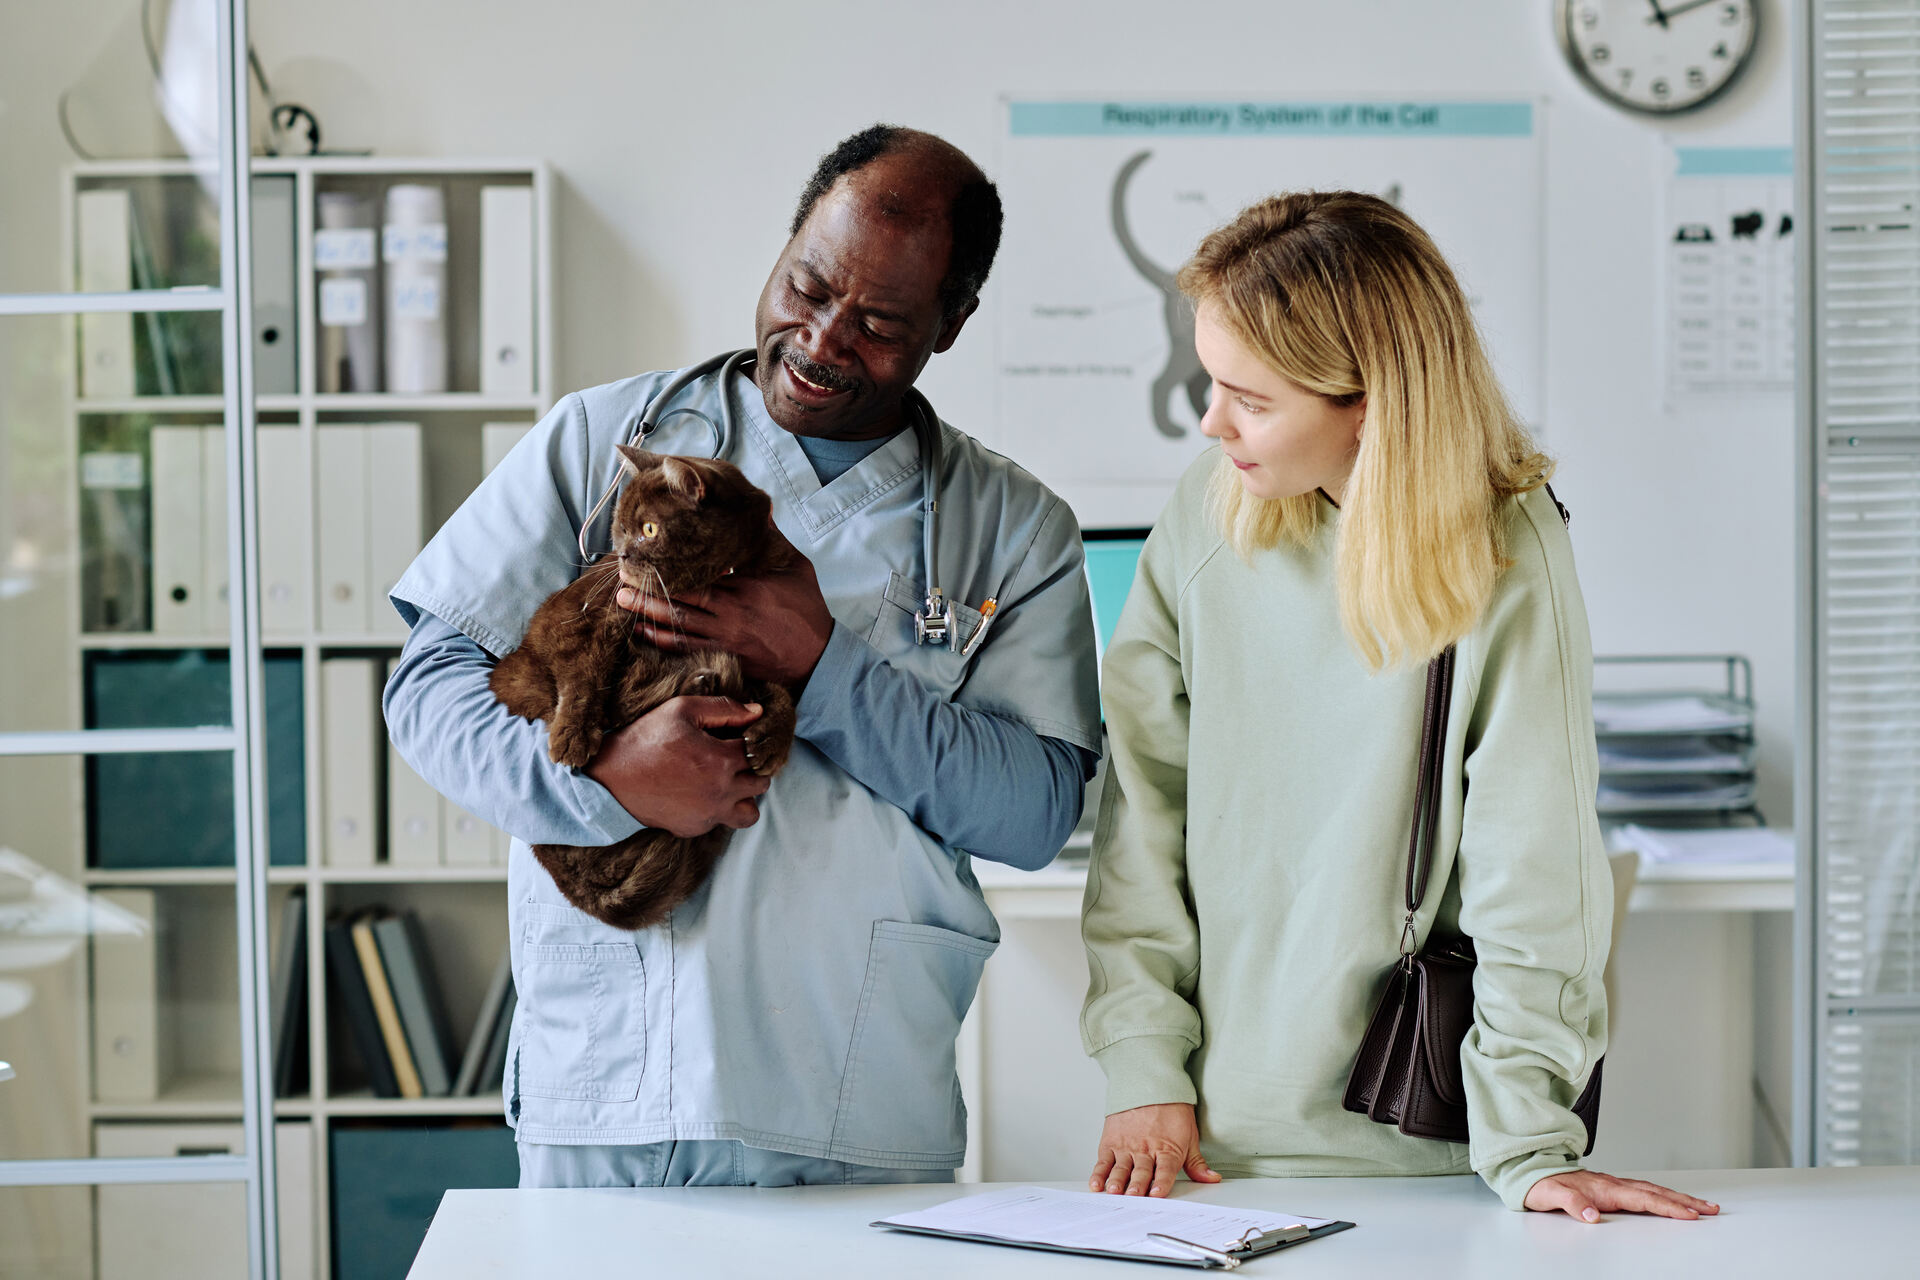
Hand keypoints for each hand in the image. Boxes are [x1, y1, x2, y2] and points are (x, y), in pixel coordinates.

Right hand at [584, 696, 771, 836]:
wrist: (611, 777)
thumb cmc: (646, 738)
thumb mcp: (682, 710)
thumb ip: (724, 708)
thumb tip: (757, 711)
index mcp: (720, 760)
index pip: (757, 750)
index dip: (748, 740)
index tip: (734, 737)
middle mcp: (720, 791)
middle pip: (761, 782)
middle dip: (751, 768)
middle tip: (732, 758)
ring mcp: (708, 814)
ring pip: (750, 812)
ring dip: (744, 797)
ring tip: (726, 782)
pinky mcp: (695, 828)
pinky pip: (721, 822)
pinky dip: (717, 809)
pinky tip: (698, 793)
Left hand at [615, 531, 832, 685]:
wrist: (818, 657)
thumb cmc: (808, 610)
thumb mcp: (796, 567)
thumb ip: (772, 540)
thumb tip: (759, 509)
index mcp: (745, 586)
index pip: (700, 572)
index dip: (670, 564)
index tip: (648, 553)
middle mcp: (730, 612)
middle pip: (681, 597)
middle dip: (649, 587)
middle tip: (621, 575)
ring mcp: (725, 637)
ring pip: (678, 623)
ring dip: (647, 612)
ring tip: (622, 601)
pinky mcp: (725, 656)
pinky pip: (687, 648)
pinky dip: (663, 640)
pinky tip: (643, 632)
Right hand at [1088, 1104, 1221, 1197]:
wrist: (1150, 1084)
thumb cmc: (1171, 1112)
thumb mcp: (1190, 1137)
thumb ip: (1197, 1163)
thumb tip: (1212, 1179)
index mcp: (1167, 1150)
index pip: (1165, 1169)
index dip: (1161, 1182)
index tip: (1157, 1194)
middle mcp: (1146, 1149)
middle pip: (1141, 1171)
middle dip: (1137, 1185)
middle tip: (1133, 1195)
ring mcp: (1126, 1146)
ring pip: (1121, 1168)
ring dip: (1117, 1181)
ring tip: (1114, 1191)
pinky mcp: (1111, 1142)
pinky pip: (1104, 1161)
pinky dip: (1099, 1173)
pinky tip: (1096, 1184)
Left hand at [1524, 1170, 1719, 1222]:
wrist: (1532, 1172)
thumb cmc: (1542, 1186)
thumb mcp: (1552, 1197)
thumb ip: (1572, 1204)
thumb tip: (1592, 1215)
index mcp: (1605, 1188)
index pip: (1644, 1199)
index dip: (1667, 1207)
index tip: (1690, 1215)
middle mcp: (1614, 1184)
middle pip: (1656, 1193)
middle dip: (1685, 1202)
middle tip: (1711, 1209)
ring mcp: (1614, 1185)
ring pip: (1653, 1190)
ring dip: (1678, 1198)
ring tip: (1701, 1205)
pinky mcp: (1611, 1188)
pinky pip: (1644, 1191)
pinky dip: (1662, 1196)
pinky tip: (1670, 1200)